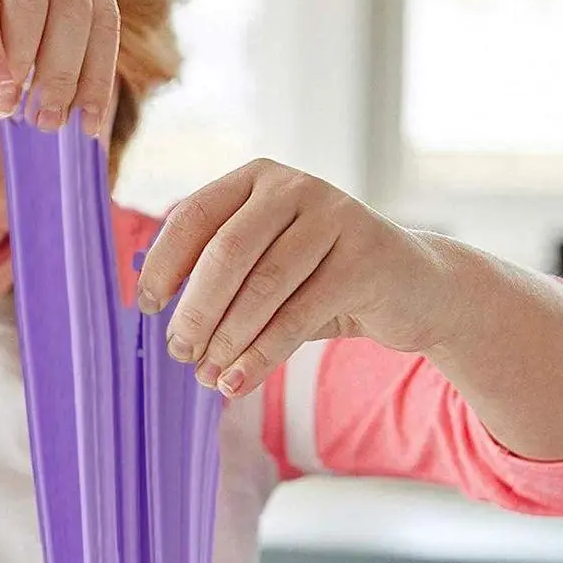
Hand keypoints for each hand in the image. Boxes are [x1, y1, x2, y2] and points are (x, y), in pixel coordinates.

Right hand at [0, 0, 119, 133]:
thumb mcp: (1, 22)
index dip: (97, 75)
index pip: (101, 12)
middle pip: (71, 5)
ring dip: (20, 64)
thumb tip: (65, 114)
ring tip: (5, 109)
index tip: (88, 128)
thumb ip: (35, 53)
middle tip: (44, 123)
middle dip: (61, 74)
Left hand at [135, 159, 456, 397]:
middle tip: (179, 353)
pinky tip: (237, 382)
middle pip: (225, 253)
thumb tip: (162, 325)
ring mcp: (335, 216)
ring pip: (262, 288)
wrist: (415, 288)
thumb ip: (218, 280)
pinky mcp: (365, 256)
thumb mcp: (263, 270)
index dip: (164, 263)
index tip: (146, 307)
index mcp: (256, 180)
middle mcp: (294, 187)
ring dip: (226, 340)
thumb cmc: (319, 281)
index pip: (193, 215)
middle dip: (195, 311)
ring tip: (206, 377)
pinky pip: (298, 315)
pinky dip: (260, 356)